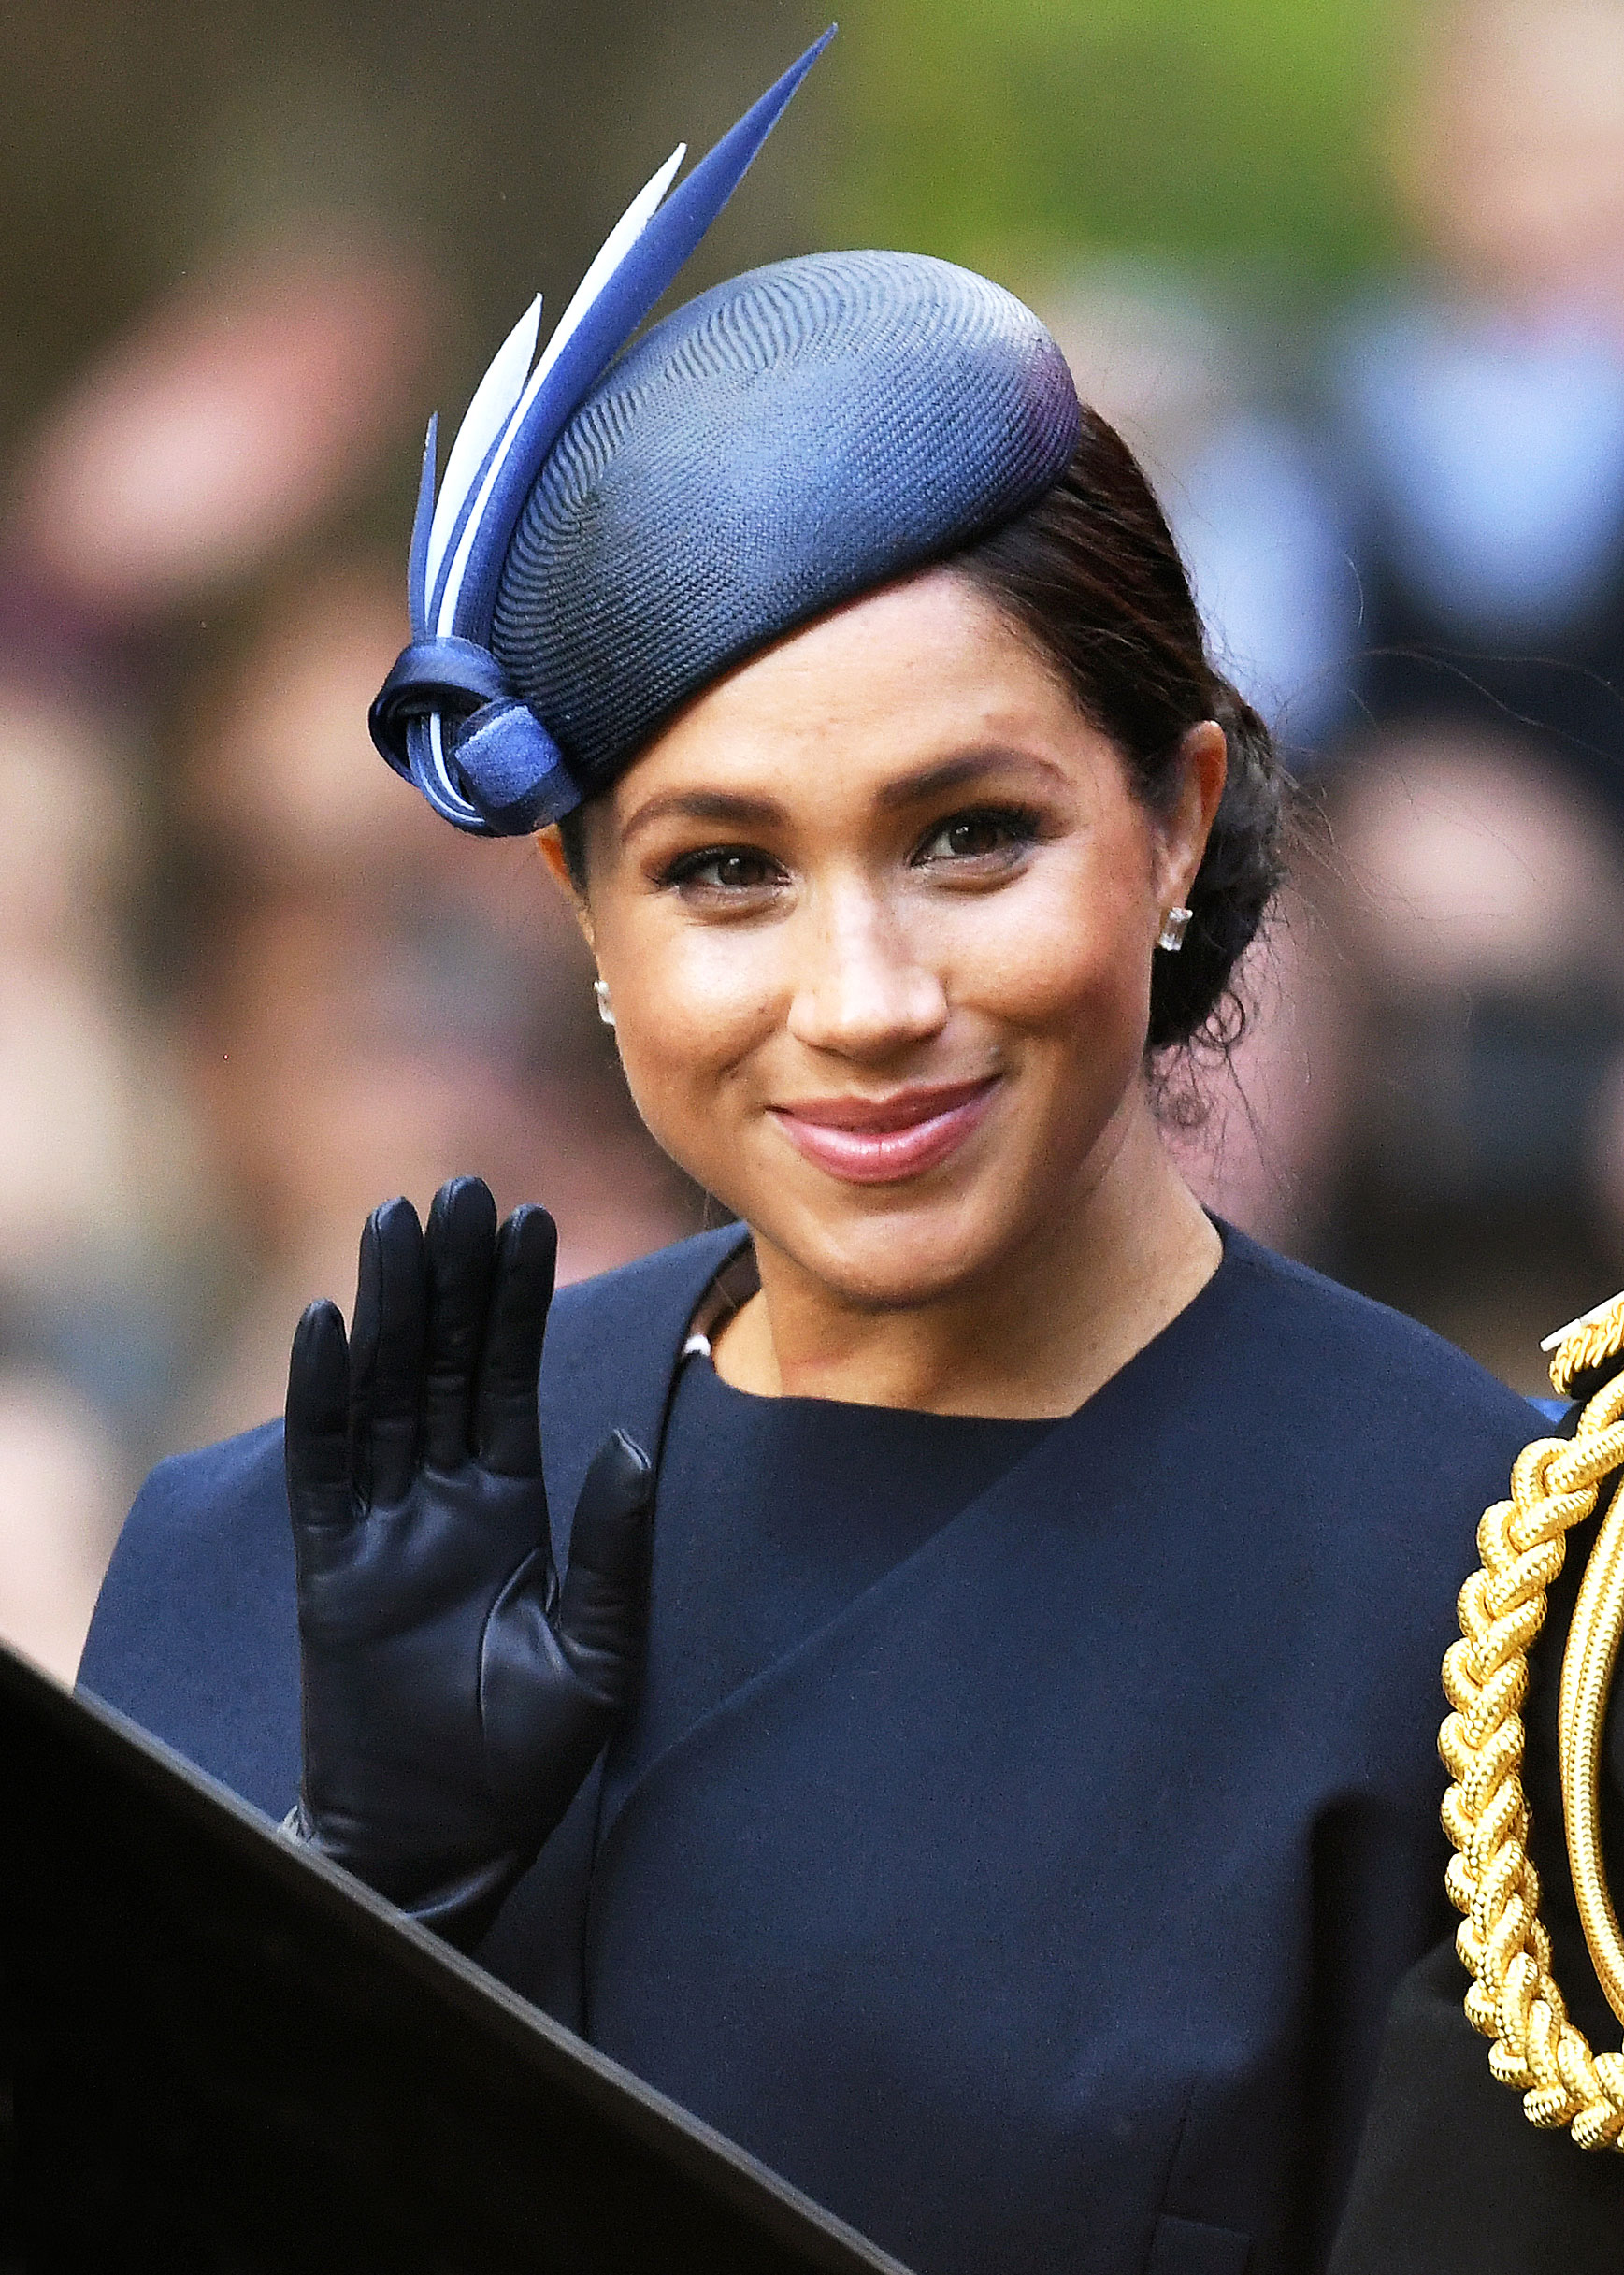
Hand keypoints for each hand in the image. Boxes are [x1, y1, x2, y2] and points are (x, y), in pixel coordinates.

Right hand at [284, 1176, 651, 1941]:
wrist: (443, 1842)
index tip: (533, 1218)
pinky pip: (326, 1467)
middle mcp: (443, 1502)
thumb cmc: (526, 1760)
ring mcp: (382, 1528)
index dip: (517, 1302)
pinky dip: (325, 1395)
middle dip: (454, 1278)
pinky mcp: (332, 1568)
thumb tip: (636, 1440)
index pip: (509, 1381)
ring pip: (385, 1392)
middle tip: (463, 1187)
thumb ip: (614, 1547)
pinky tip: (332, 1324)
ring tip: (399, 1222)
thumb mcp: (598, 1650)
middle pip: (444, 1365)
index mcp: (510, 1510)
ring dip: (391, 1308)